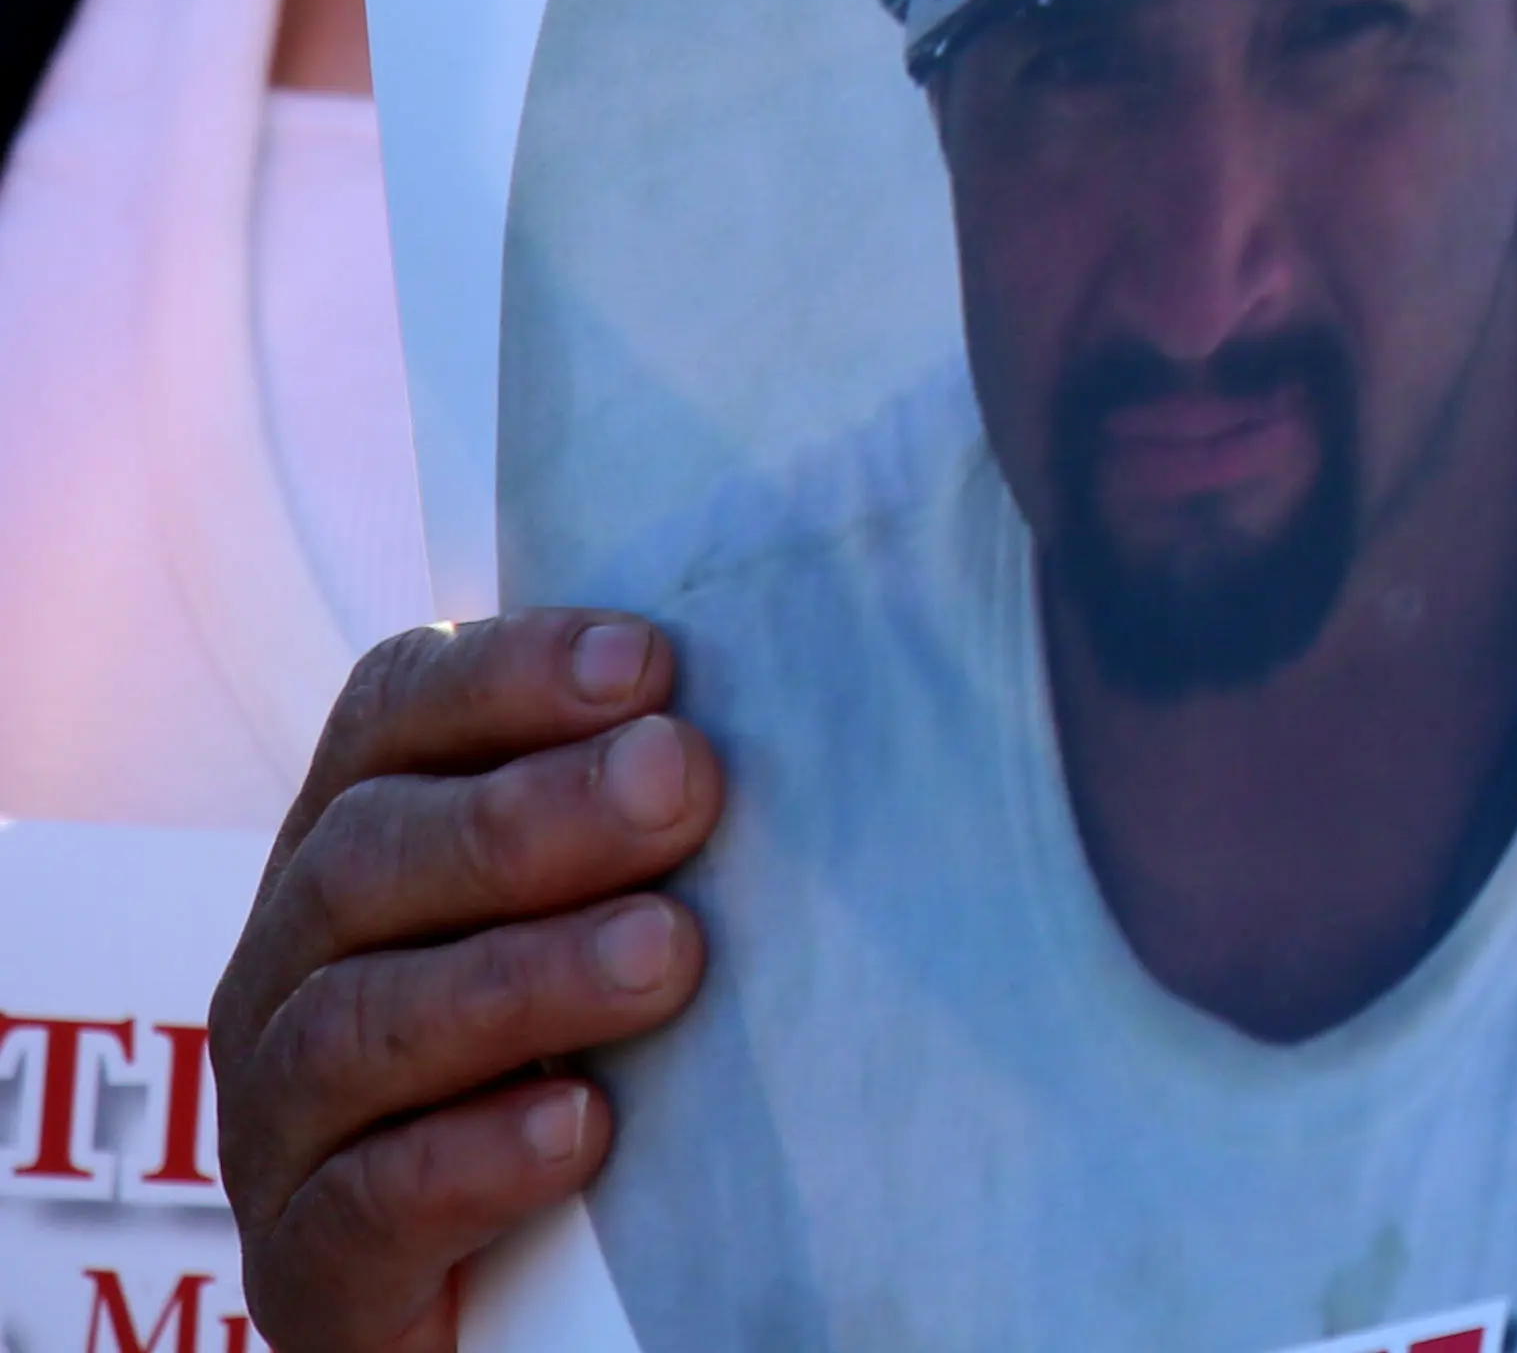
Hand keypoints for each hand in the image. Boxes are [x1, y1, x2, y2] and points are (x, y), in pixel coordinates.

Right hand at [217, 613, 721, 1352]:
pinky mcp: (306, 1268)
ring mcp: (282, 1122)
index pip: (392, 713)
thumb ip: (656, 815)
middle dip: (530, 816)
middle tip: (681, 786)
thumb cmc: (594, 1046)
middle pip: (369, 856)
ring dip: (520, 978)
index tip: (648, 664)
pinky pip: (361, 1206)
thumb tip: (798, 695)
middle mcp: (295, 967)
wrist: (511, 1288)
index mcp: (361, 844)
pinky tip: (581, 1129)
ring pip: (357, 1026)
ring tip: (665, 954)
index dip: (505, 675)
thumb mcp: (614, 906)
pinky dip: (471, 1159)